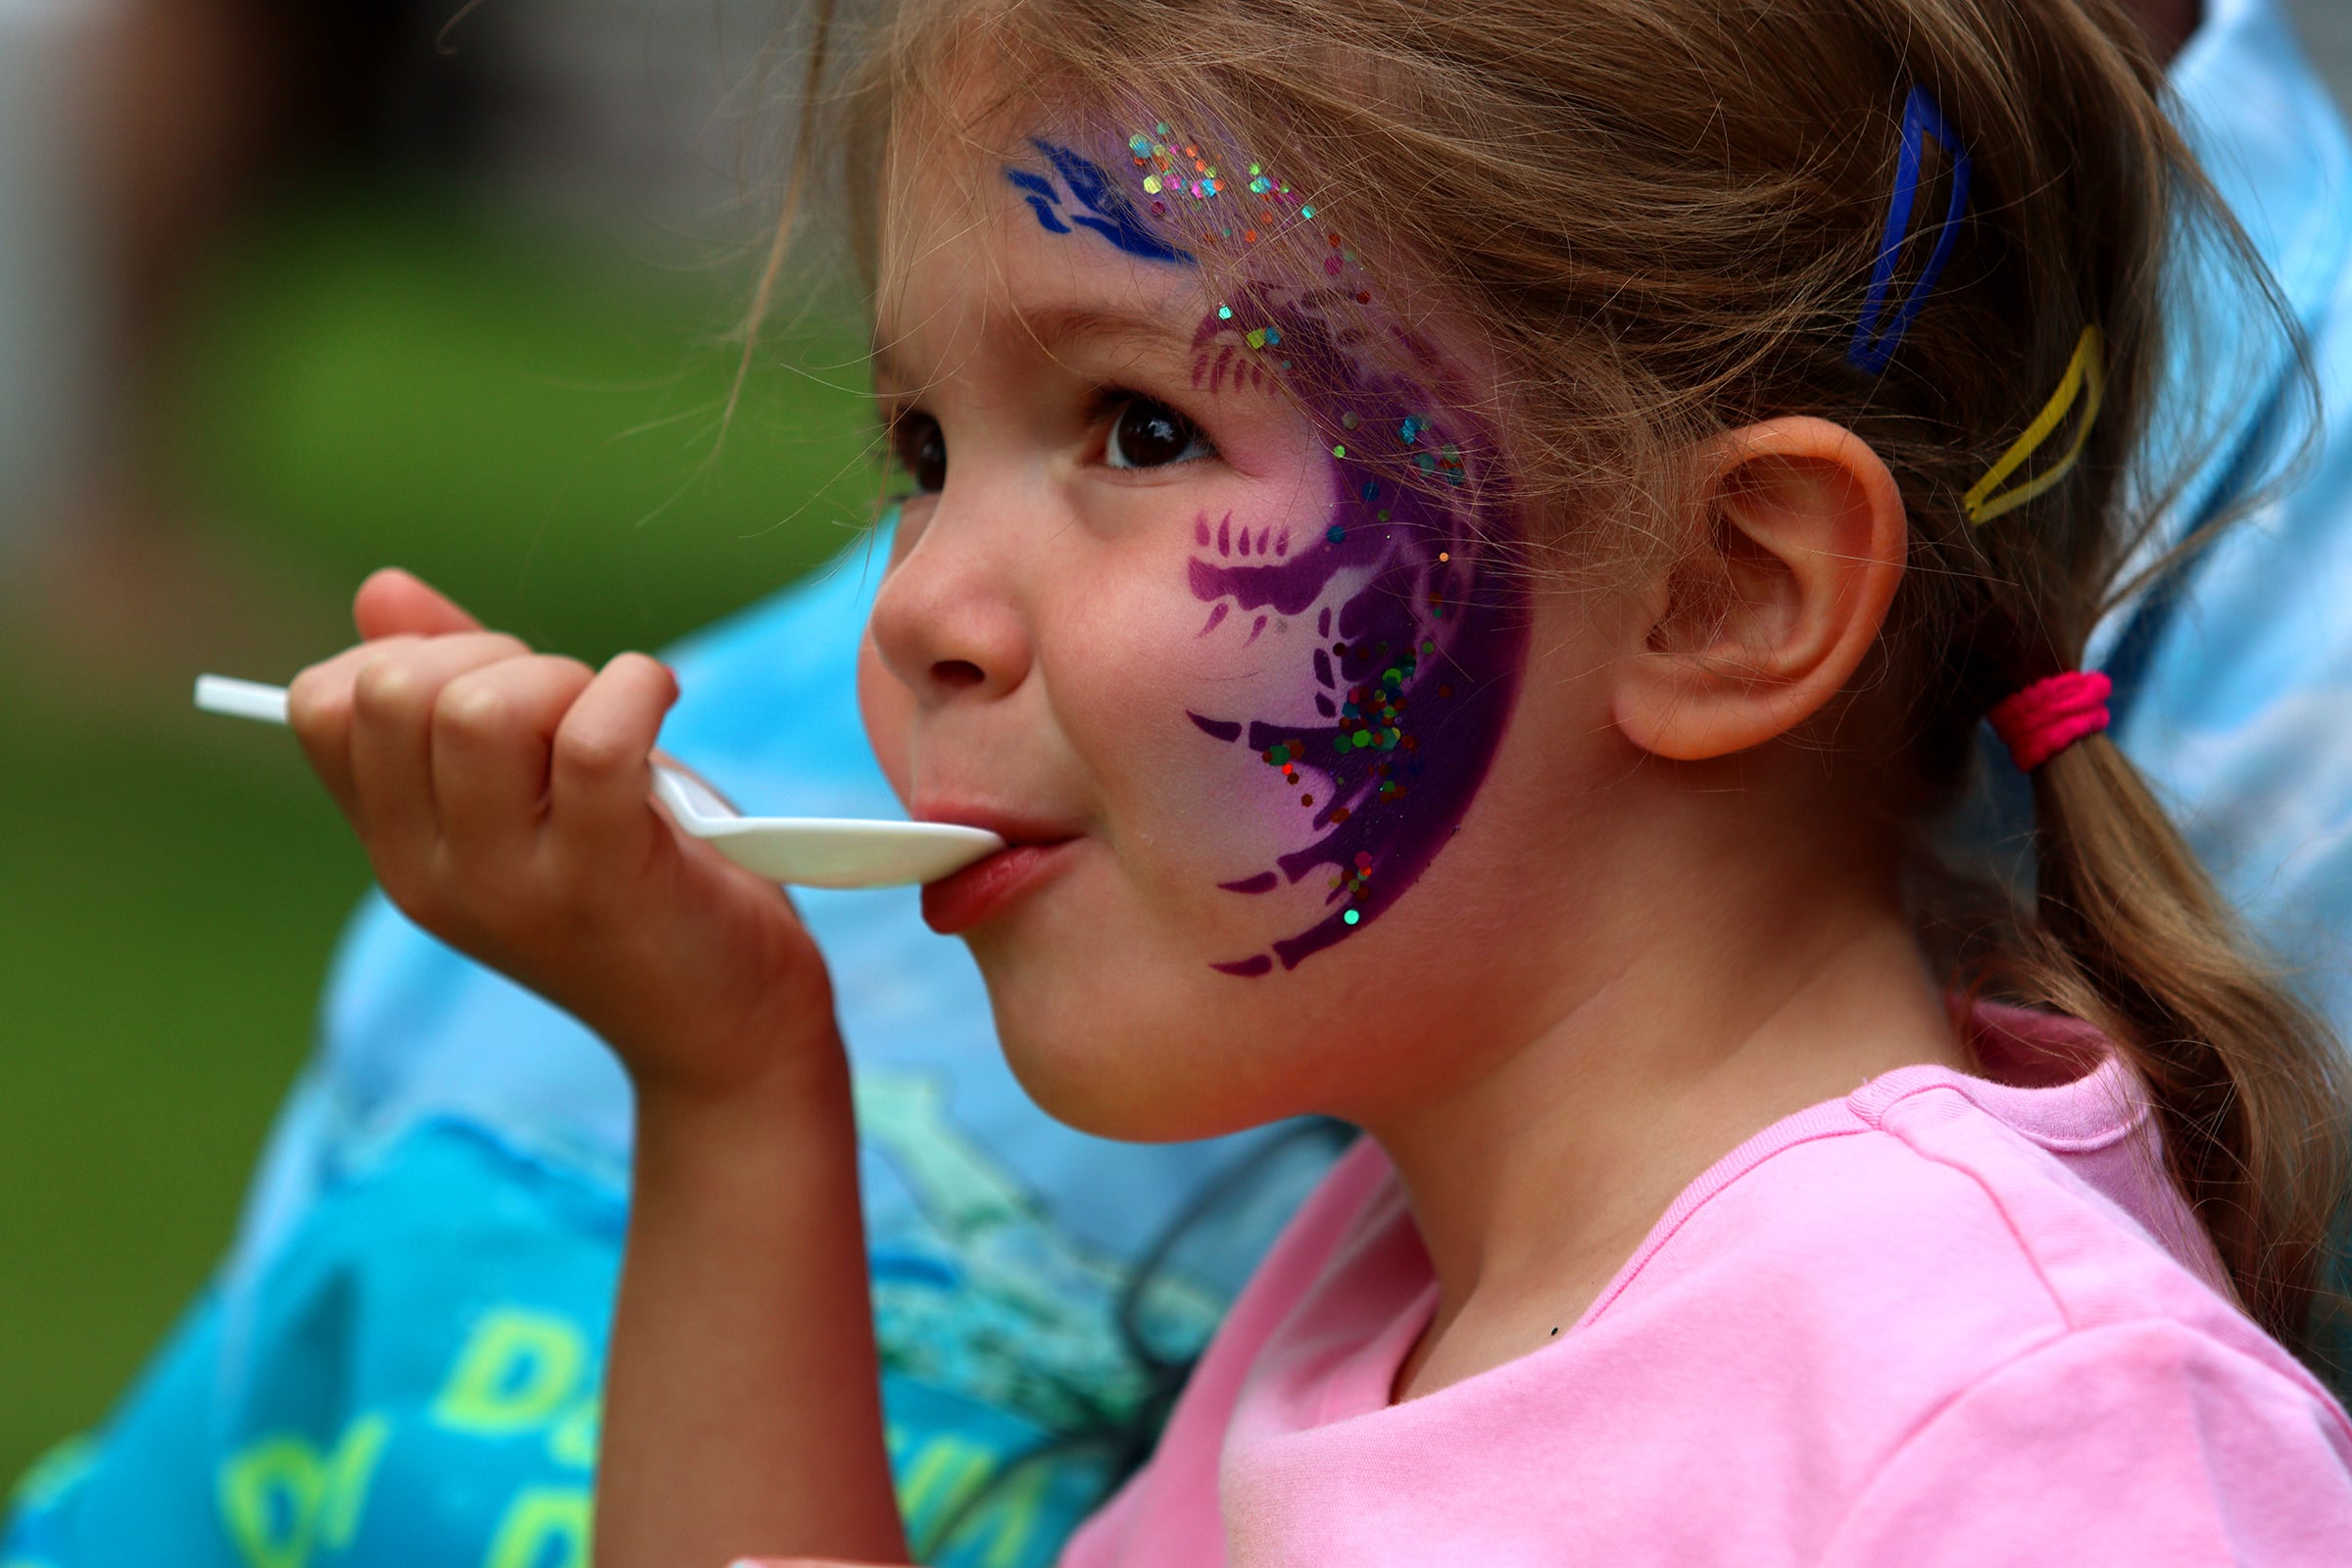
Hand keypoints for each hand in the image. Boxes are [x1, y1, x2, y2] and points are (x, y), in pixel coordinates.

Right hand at [287, 568, 835, 1098]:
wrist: (726, 1026)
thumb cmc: (641, 885)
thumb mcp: (535, 783)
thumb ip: (457, 692)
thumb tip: (380, 590)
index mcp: (399, 845)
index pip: (323, 706)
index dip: (411, 658)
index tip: (498, 687)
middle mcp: (428, 871)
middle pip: (393, 691)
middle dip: (492, 656)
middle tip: (568, 703)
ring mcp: (508, 883)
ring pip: (480, 710)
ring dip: (563, 677)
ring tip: (619, 718)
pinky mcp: (601, 878)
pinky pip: (593, 740)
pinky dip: (634, 689)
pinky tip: (661, 697)